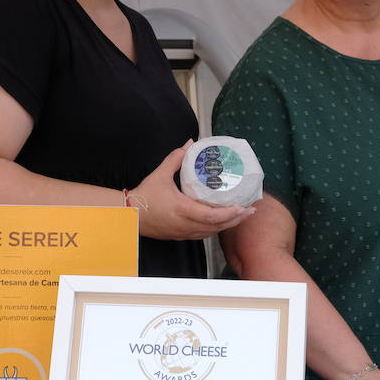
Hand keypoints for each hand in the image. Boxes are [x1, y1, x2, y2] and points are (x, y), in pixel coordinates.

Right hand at [130, 143, 252, 240]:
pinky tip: (223, 221)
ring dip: (228, 225)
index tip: (243, 207)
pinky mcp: (181, 235)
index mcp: (182, 209)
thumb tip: (189, 143)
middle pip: (217, 227)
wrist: (129, 215)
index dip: (230, 213)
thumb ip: (176, 158)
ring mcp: (184, 232)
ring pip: (211, 232)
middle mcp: (185, 224)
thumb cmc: (145, 196)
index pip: (212, 216)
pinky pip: (203, 234)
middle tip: (250, 210)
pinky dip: (215, 228)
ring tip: (241, 215)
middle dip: (236, 219)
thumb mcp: (160, 174)